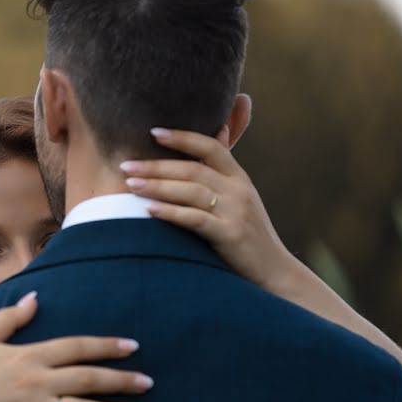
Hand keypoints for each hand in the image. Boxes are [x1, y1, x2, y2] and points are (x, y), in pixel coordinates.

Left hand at [120, 128, 297, 291]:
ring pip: (191, 191)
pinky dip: (170, 212)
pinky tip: (148, 210)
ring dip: (157, 186)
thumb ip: (224, 169)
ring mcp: (236, 212)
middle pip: (192, 169)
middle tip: (126, 166)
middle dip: (156, 166)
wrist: (275, 272)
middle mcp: (239, 191)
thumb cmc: (248, 234)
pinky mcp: (230, 235)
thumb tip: (218, 129)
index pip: (210, 147)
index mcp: (239, 178)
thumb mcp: (241, 197)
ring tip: (130, 185)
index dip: (182, 138)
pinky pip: (195, 219)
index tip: (153, 132)